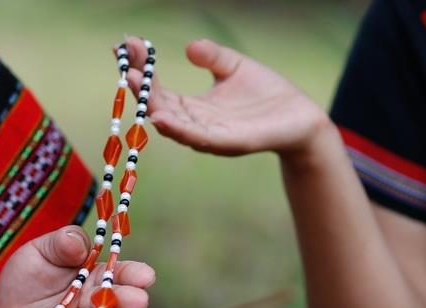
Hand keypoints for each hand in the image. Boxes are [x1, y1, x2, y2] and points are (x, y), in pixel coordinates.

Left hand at [0, 225, 154, 307]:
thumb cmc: (26, 279)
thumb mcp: (40, 252)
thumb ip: (61, 243)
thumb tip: (78, 243)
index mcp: (94, 279)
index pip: (120, 275)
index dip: (134, 275)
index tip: (146, 276)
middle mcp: (91, 307)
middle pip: (112, 304)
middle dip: (125, 301)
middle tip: (136, 300)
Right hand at [122, 36, 330, 156]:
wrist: (301, 117)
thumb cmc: (267, 94)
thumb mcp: (234, 67)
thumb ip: (212, 57)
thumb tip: (190, 46)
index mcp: (194, 108)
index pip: (159, 90)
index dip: (142, 71)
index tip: (124, 47)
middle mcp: (197, 125)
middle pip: (159, 108)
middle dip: (140, 87)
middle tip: (126, 64)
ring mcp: (211, 136)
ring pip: (174, 124)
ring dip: (152, 106)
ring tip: (135, 84)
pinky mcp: (230, 143)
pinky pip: (200, 138)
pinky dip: (178, 130)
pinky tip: (160, 118)